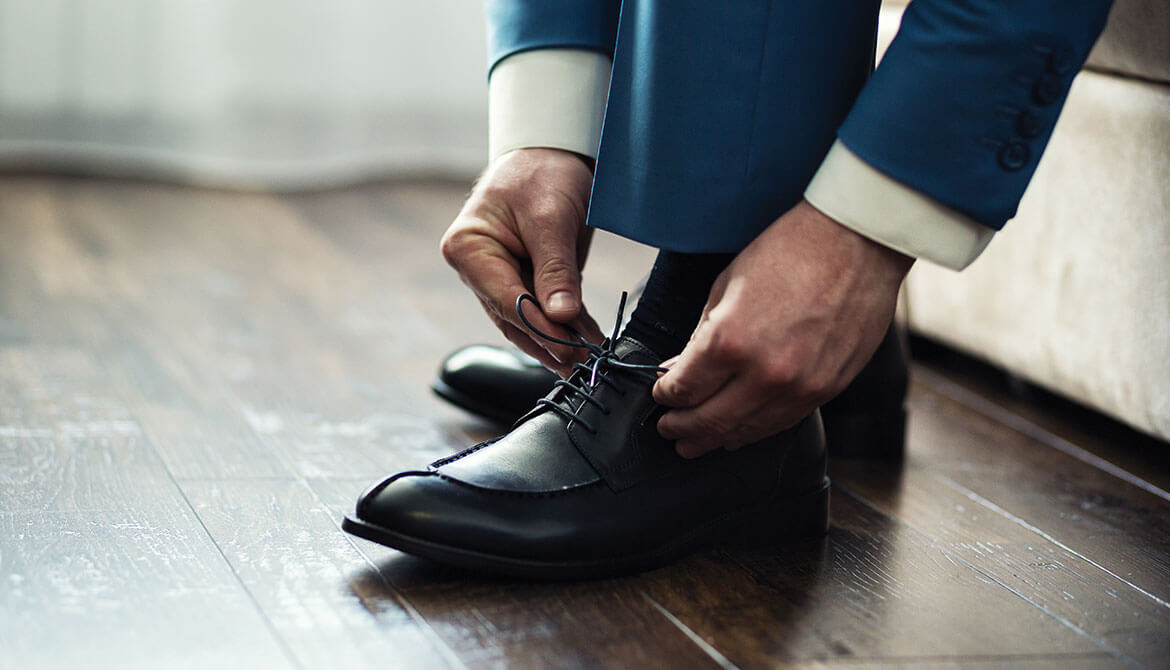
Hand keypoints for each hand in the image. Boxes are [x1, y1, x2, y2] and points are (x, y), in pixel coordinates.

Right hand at [440, 148, 604, 376]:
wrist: (552, 151)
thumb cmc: (543, 172)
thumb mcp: (552, 217)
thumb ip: (555, 269)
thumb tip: (561, 316)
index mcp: (468, 247)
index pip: (505, 299)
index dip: (538, 327)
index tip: (568, 347)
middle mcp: (476, 267)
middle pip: (512, 316)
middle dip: (549, 341)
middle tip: (582, 363)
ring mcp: (497, 276)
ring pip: (525, 321)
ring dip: (558, 341)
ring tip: (587, 360)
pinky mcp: (522, 279)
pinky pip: (540, 310)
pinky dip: (563, 326)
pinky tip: (585, 341)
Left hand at [652, 200, 914, 457]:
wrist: (858, 242)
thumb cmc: (791, 251)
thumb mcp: (726, 285)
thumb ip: (701, 335)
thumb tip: (681, 369)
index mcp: (729, 341)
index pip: (683, 389)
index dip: (665, 395)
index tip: (660, 394)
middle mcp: (763, 374)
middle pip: (709, 420)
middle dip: (681, 428)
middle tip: (668, 430)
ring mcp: (799, 388)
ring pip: (746, 431)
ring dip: (716, 439)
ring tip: (697, 443)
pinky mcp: (826, 390)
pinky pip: (782, 423)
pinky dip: (755, 432)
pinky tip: (738, 434)